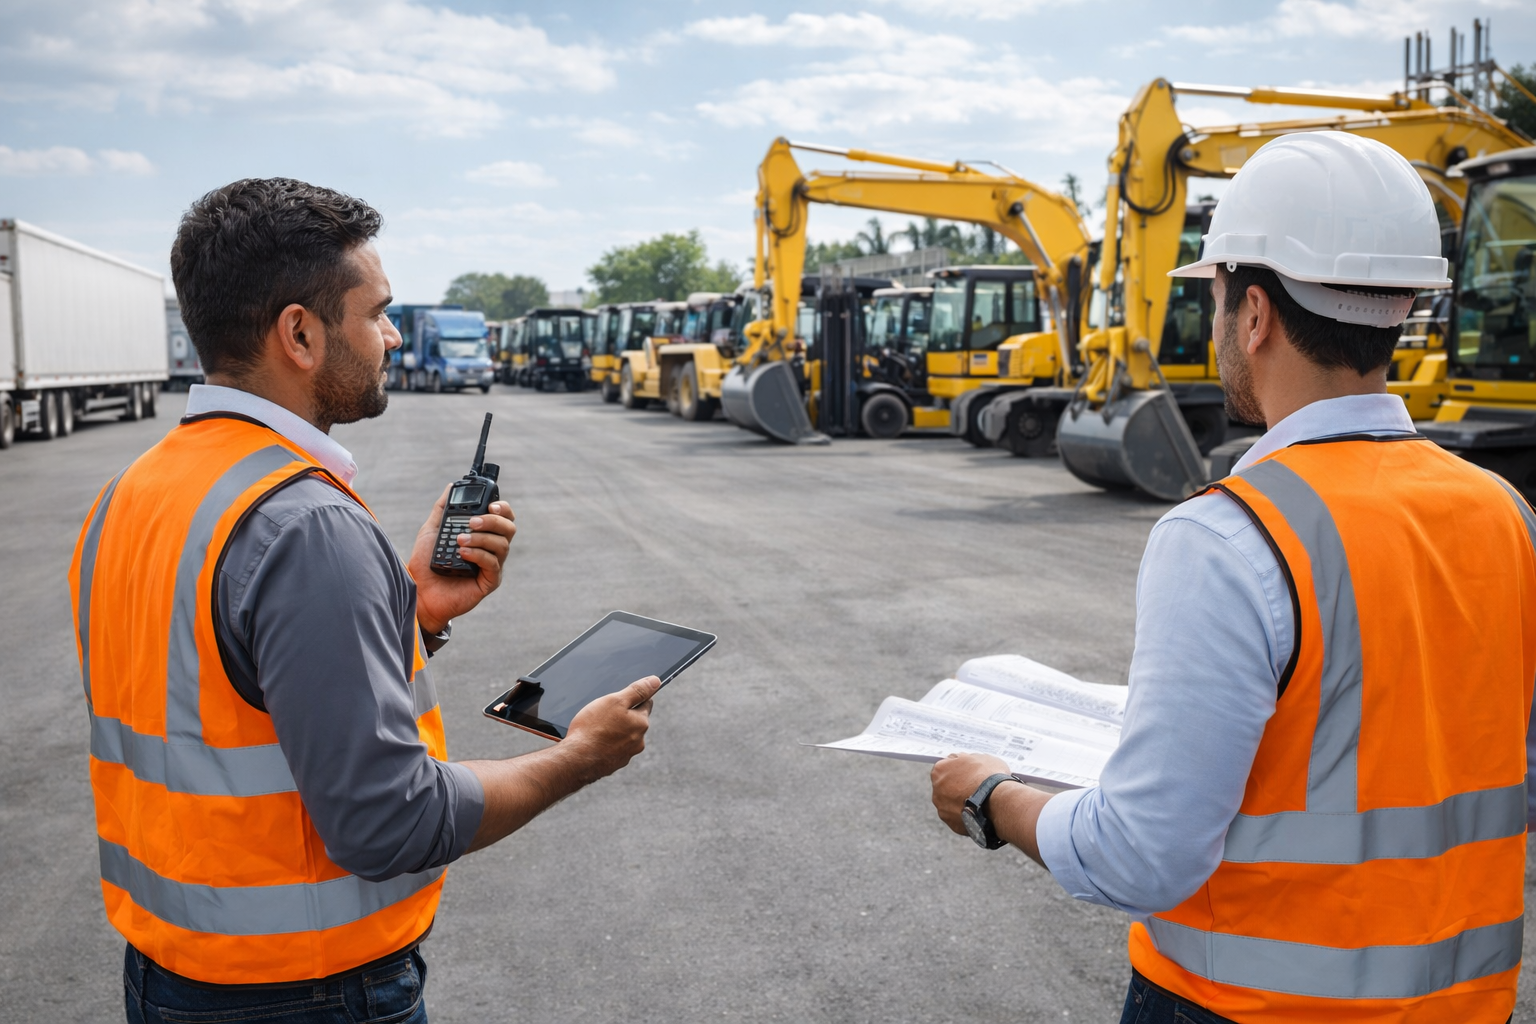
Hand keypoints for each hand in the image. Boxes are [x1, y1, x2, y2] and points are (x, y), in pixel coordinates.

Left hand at [409, 485, 516, 633]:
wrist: (419, 590)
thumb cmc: (426, 562)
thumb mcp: (432, 530)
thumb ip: (443, 508)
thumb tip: (450, 486)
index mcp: (483, 534)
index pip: (504, 517)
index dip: (503, 508)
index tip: (491, 505)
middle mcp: (491, 548)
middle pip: (509, 528)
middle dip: (493, 521)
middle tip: (472, 522)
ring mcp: (492, 565)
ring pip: (502, 545)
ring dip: (482, 538)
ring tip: (460, 540)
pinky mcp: (489, 581)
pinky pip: (493, 564)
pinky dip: (479, 555)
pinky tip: (463, 553)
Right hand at [565, 676, 661, 779]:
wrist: (576, 760)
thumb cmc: (593, 729)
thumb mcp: (615, 701)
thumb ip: (637, 690)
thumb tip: (655, 681)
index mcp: (641, 723)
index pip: (645, 704)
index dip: (633, 698)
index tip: (621, 699)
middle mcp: (638, 741)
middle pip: (634, 721)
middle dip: (622, 716)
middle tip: (603, 714)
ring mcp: (626, 755)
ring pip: (623, 736)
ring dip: (614, 731)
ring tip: (595, 730)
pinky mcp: (614, 764)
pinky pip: (613, 749)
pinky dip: (606, 745)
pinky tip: (593, 742)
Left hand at [930, 753, 1011, 835]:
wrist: (998, 801)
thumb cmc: (990, 776)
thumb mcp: (979, 757)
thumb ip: (965, 759)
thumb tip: (962, 760)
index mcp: (939, 770)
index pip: (945, 768)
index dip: (958, 770)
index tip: (968, 773)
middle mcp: (936, 790)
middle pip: (945, 787)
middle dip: (957, 787)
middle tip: (974, 788)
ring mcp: (942, 808)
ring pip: (951, 804)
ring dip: (961, 802)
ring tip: (980, 802)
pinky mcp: (951, 823)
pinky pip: (958, 817)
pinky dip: (966, 815)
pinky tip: (979, 812)